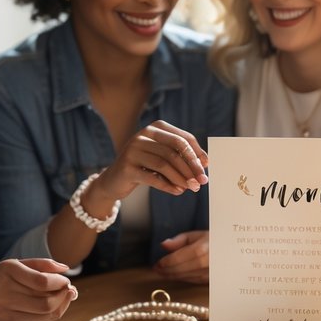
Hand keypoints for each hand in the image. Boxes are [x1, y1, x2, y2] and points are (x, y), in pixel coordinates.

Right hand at [0, 258, 78, 320]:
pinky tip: (46, 305)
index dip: (60, 283)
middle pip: (46, 303)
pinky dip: (47, 314)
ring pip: (45, 316)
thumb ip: (42, 264)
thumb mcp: (16, 263)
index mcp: (8, 272)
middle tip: (70, 290)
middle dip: (64, 297)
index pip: (42, 282)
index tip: (66, 281)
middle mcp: (4, 295)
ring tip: (63, 298)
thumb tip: (66, 269)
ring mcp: (5, 314)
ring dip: (61, 307)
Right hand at [87, 121, 208, 208]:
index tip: (206, 167)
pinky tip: (177, 191)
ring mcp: (133, 150)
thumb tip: (204, 164)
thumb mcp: (162, 157)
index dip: (197, 153)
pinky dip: (168, 185)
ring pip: (165, 164)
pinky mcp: (127, 167)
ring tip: (191, 188)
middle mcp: (143, 135)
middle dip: (191, 166)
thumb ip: (180, 157)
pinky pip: (153, 177)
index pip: (182, 138)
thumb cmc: (144, 167)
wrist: (114, 180)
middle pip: (175, 150)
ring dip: (181, 178)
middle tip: (201, 181)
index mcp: (155, 128)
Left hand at [155, 230, 208, 282]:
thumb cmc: (212, 240)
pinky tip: (174, 275)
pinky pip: (192, 281)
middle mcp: (207, 262)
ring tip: (162, 273)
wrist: (230, 250)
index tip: (157, 263)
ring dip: (172, 276)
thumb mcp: (196, 235)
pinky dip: (182, 278)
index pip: (178, 258)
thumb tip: (164, 245)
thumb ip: (179, 240)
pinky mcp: (211, 280)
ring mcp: (210, 273)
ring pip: (186, 277)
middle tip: (156, 270)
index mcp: (202, 249)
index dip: (166, 262)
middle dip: (167, 271)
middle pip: (181, 269)